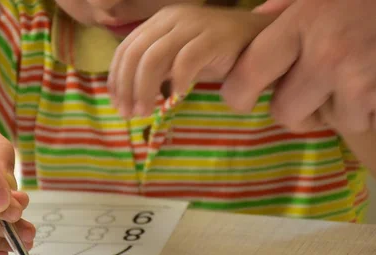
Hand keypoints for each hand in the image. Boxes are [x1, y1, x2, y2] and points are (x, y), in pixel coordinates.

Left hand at [108, 4, 273, 118]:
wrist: (259, 40)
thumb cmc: (215, 54)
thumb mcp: (177, 61)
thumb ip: (154, 71)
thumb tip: (128, 96)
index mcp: (159, 21)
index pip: (125, 49)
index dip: (116, 79)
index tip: (117, 105)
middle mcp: (172, 18)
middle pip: (135, 54)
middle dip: (127, 88)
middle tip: (129, 114)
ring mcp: (193, 25)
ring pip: (154, 58)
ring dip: (145, 89)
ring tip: (146, 111)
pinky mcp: (214, 37)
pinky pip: (186, 59)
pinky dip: (177, 81)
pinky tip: (176, 97)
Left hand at [222, 0, 375, 137]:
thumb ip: (288, 5)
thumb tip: (257, 21)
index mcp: (305, 23)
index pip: (249, 74)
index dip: (237, 94)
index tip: (241, 99)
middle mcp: (328, 58)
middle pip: (285, 113)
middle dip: (296, 108)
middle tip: (316, 91)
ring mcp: (363, 86)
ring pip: (336, 122)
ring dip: (350, 107)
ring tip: (373, 71)